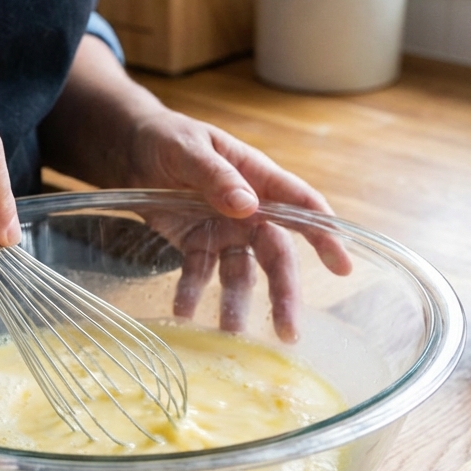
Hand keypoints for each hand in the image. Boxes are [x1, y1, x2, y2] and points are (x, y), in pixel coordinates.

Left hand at [126, 108, 351, 338]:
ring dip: (237, 303)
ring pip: (241, 273)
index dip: (324, 234)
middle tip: (290, 331)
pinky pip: (199, 273)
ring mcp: (224, 230)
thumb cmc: (167, 137)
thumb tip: (247, 204)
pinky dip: (192, 293)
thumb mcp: (188, 149)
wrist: (128, 148)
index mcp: (257, 178)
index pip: (300, 206)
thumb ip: (215, 176)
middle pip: (275, 255)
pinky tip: (183, 312)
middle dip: (284, 293)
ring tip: (230, 334)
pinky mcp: (196, 244)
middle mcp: (248, 210)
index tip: (342, 265)